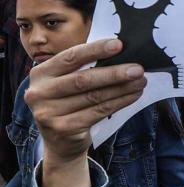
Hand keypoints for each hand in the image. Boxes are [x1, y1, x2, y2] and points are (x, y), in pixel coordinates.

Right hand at [24, 39, 145, 164]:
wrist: (60, 141)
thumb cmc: (68, 102)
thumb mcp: (66, 81)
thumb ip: (83, 67)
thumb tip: (120, 52)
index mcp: (41, 73)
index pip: (70, 57)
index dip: (95, 50)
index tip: (119, 45)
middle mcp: (39, 93)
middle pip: (83, 80)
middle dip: (114, 73)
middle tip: (138, 69)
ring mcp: (49, 113)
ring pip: (94, 97)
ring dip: (122, 88)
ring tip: (141, 81)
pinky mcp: (64, 128)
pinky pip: (98, 112)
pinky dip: (119, 102)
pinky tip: (133, 95)